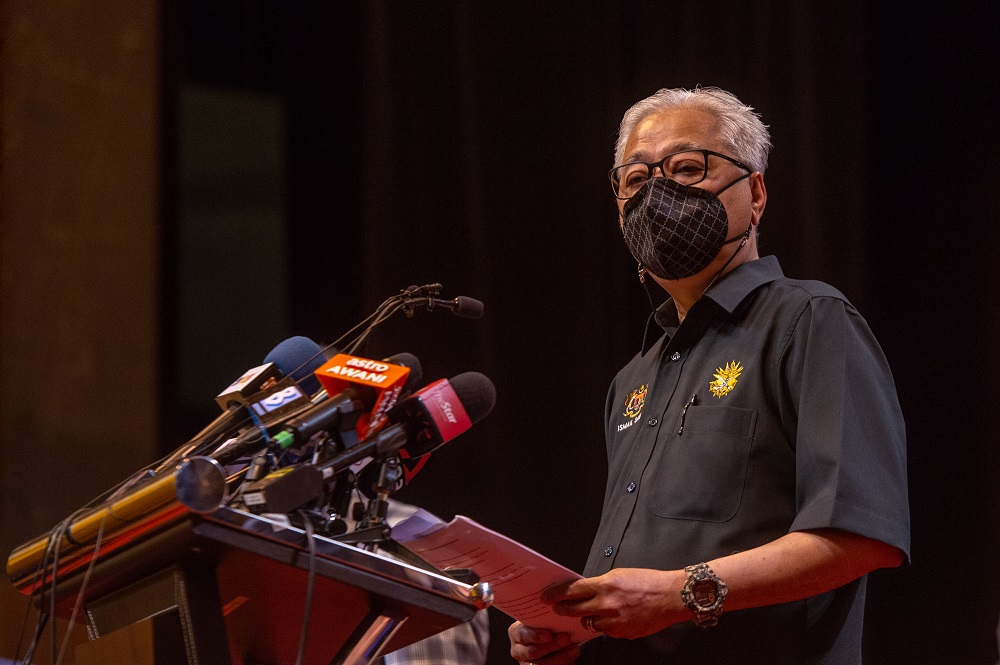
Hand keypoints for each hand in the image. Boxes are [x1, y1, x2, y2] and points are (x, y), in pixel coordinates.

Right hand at [508, 621, 580, 663]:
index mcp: (515, 633)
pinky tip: (572, 656)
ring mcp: (527, 663)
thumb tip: (559, 605)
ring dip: (561, 657)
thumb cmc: (544, 625)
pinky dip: (563, 663)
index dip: (535, 636)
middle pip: (533, 652)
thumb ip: (544, 616)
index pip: (522, 635)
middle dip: (551, 646)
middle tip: (566, 638)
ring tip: (575, 649)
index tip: (549, 634)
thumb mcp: (540, 618)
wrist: (548, 639)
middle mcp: (518, 650)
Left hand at [542, 568, 687, 639]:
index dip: (556, 594)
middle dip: (563, 609)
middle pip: (575, 610)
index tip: (546, 596)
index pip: (572, 590)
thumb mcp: (619, 575)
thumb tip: (583, 590)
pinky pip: (607, 631)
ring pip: (590, 624)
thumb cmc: (647, 582)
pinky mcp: (623, 633)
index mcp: (605, 585)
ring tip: (593, 611)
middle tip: (557, 607)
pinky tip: (614, 618)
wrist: (671, 596)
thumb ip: (600, 584)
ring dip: (588, 618)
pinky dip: (606, 625)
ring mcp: (615, 622)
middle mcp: (607, 604)